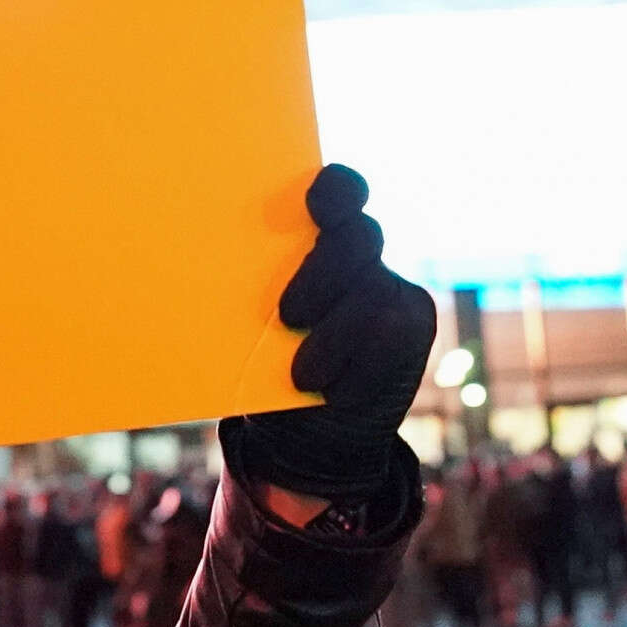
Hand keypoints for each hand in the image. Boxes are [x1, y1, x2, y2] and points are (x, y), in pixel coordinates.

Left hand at [233, 167, 436, 506]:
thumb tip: (211, 265)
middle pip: (358, 238)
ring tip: (302, 377)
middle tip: (288, 317)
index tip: (314, 209)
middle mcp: (361, 254)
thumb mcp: (249, 327)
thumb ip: (253, 290)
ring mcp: (393, 287)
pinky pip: (391, 337)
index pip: (339, 191)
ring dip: (333, 339)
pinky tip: (333, 393)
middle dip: (323, 275)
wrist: (304, 436)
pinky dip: (356, 371)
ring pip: (373, 292)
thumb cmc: (263, 367)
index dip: (335, 190)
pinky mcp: (415, 325)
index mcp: (317, 236)